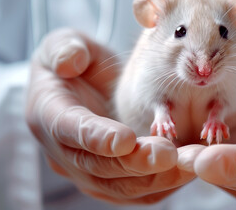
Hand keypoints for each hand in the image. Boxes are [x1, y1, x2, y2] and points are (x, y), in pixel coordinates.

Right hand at [26, 29, 194, 203]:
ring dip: (154, 178)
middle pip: (99, 167)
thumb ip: (65, 48)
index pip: (69, 130)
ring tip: (186, 163)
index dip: (96, 138)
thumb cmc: (75, 63)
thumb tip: (69, 62)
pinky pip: (136, 192)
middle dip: (135, 163)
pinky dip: (162, 184)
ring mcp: (87, 170)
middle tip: (168, 153)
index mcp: (49, 114)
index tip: (125, 139)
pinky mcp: (110, 180)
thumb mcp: (63, 44)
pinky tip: (186, 170)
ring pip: (120, 186)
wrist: (81, 89)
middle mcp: (65, 151)